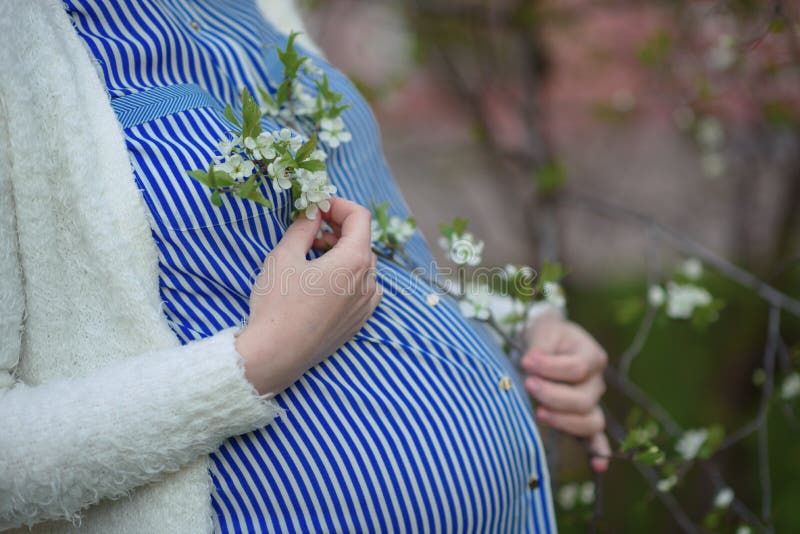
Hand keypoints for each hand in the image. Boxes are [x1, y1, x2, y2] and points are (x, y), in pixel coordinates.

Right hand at [236, 198, 380, 395]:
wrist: (276, 355)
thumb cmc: (277, 304)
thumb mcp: (285, 256)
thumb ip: (304, 227)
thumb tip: (313, 212)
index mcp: (355, 261)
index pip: (360, 217)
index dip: (338, 204)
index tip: (316, 206)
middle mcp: (369, 282)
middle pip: (362, 240)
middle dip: (338, 228)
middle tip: (310, 230)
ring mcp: (366, 305)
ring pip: (363, 265)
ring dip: (342, 252)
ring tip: (313, 255)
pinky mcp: (359, 322)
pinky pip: (363, 289)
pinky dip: (348, 276)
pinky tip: (323, 282)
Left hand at [520, 316, 610, 471]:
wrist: (547, 343)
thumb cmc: (545, 337)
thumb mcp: (542, 330)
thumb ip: (539, 346)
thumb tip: (531, 362)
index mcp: (592, 356)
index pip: (577, 368)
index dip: (551, 367)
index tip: (526, 361)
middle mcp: (596, 382)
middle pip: (583, 399)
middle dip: (552, 395)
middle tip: (528, 385)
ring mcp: (592, 403)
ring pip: (590, 421)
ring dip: (563, 421)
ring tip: (538, 413)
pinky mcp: (582, 418)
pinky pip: (595, 438)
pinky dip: (598, 451)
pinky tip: (597, 466)